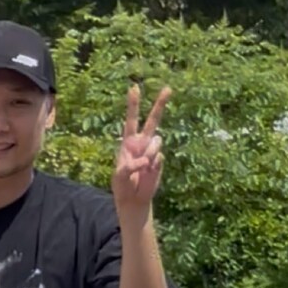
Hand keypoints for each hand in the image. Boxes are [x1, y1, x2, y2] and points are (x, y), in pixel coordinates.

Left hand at [113, 85, 169, 211]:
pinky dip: (152, 165)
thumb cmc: (122, 186)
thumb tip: (146, 160)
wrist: (133, 200)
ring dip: (149, 152)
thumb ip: (129, 165)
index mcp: (128, 142)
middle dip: (160, 104)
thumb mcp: (119, 175)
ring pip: (156, 141)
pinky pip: (158, 157)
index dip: (133, 104)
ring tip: (142, 166)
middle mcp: (142, 143)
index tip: (134, 87)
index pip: (131, 120)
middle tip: (168, 88)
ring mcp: (152, 151)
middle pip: (153, 120)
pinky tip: (147, 173)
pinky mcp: (159, 161)